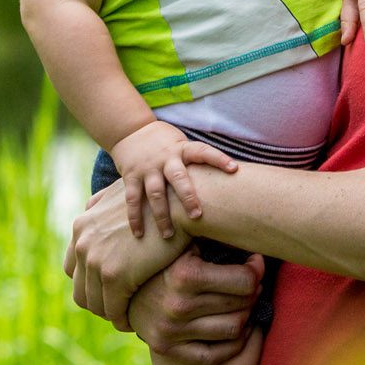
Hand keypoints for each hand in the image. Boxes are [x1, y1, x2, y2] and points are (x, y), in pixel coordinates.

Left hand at [65, 178, 202, 328]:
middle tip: (117, 309)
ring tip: (127, 317)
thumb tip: (90, 206)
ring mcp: (96, 260)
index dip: (88, 283)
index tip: (106, 290)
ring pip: (94, 303)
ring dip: (109, 314)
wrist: (179, 204)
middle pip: (80, 289)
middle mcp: (82, 244)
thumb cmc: (158, 200)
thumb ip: (100, 203)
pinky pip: (113, 310)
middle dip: (97, 302)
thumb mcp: (118, 194)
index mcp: (81, 227)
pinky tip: (134, 321)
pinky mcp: (115, 276)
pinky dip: (122, 319)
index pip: (71, 268)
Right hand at [109, 120, 235, 239]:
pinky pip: (132, 199)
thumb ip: (196, 161)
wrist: (130, 130)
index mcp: (182, 149)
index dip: (219, 159)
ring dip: (162, 216)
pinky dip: (135, 217)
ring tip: (169, 235)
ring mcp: (147, 168)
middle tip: (196, 216)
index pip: (204, 152)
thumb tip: (230, 175)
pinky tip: (140, 233)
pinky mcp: (131, 176)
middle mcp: (165, 158)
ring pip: (155, 193)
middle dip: (187, 197)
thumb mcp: (182, 144)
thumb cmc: (166, 142)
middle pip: (178, 178)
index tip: (234, 169)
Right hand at [128, 248, 266, 364]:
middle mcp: (178, 306)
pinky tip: (237, 328)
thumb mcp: (184, 244)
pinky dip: (234, 343)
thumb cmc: (164, 259)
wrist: (123, 289)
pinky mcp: (169, 350)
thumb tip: (256, 243)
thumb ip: (215, 240)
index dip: (256, 271)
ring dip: (246, 316)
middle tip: (251, 283)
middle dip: (253, 292)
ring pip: (234, 330)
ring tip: (243, 303)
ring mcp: (172, 331)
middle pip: (242, 305)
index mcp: (184, 275)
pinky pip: (215, 355)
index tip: (255, 265)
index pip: (244, 281)